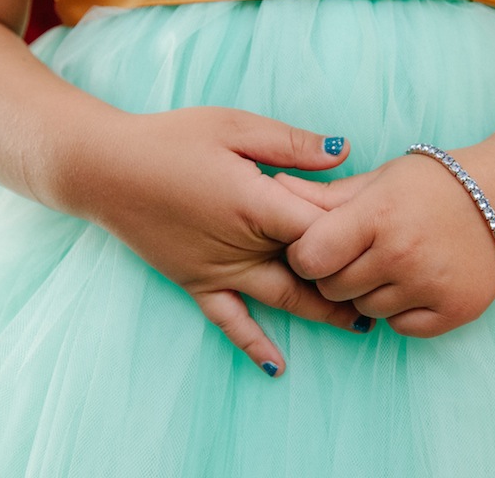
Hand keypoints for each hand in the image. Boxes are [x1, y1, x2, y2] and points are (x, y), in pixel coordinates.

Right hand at [74, 107, 370, 375]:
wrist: (104, 169)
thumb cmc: (171, 139)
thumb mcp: (235, 127)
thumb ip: (292, 144)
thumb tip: (345, 152)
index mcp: (256, 202)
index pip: (321, 226)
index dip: (354, 228)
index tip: (383, 227)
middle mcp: (242, 245)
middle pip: (310, 269)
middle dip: (351, 280)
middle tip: (391, 289)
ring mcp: (217, 271)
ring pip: (282, 299)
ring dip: (323, 313)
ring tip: (363, 325)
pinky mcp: (195, 283)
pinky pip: (230, 321)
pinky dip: (254, 344)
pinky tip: (277, 367)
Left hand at [278, 148, 494, 336]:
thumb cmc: (433, 184)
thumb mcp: (378, 179)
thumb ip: (325, 195)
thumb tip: (273, 187)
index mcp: (378, 215)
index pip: (309, 257)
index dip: (306, 254)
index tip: (319, 245)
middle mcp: (402, 253)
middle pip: (332, 288)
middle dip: (336, 273)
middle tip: (360, 252)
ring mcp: (430, 286)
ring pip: (364, 310)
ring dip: (369, 292)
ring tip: (393, 262)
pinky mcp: (453, 311)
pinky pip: (400, 327)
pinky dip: (401, 310)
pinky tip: (416, 281)